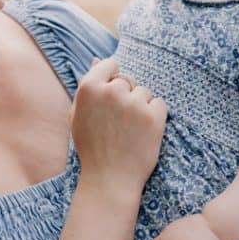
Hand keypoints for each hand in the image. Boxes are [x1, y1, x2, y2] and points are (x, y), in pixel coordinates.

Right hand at [71, 58, 165, 196]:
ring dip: (140, 107)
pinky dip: (155, 116)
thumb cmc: (92, 147)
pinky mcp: (154, 116)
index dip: (112, 80)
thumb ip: (89, 86)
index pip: (111, 65)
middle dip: (125, 96)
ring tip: (129, 131)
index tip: (112, 99)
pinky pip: (159, 104)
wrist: (110, 179)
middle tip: (117, 123)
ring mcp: (134, 103)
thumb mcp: (80, 115)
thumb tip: (98, 60)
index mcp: (89, 88)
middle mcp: (112, 91)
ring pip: (144, 92)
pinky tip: (142, 133)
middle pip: (127, 80)